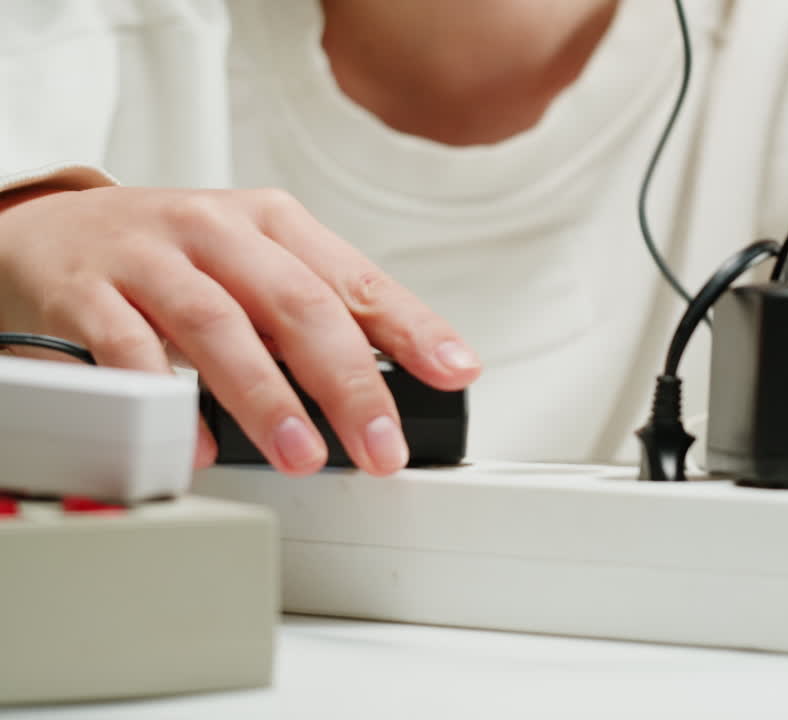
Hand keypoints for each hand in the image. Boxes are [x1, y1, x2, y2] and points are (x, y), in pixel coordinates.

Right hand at [0, 186, 481, 475]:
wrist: (53, 229)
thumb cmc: (178, 257)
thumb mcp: (257, 265)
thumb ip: (322, 314)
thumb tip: (400, 378)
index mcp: (275, 223)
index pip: (357, 280)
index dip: (413, 328)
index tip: (456, 372)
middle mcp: (218, 230)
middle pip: (297, 306)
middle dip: (349, 385)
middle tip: (380, 448)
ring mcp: (151, 258)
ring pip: (219, 327)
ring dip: (268, 399)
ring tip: (303, 455)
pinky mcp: (88, 293)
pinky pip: (131, 351)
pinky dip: (169, 402)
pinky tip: (200, 446)